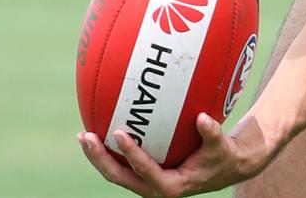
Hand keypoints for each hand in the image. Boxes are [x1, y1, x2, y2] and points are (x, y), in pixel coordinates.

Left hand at [78, 113, 266, 196]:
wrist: (221, 169)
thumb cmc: (221, 157)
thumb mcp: (222, 147)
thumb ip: (212, 134)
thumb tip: (203, 117)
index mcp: (170, 187)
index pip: (145, 171)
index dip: (130, 153)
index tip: (118, 132)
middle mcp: (153, 188)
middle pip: (119, 177)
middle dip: (99, 159)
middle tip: (86, 137)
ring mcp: (146, 183)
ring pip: (115, 173)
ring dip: (98, 157)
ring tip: (83, 136)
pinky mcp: (144, 175)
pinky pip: (121, 165)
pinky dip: (109, 151)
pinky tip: (101, 131)